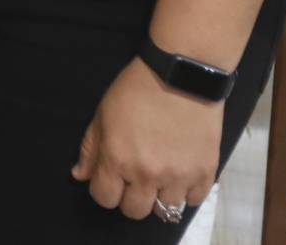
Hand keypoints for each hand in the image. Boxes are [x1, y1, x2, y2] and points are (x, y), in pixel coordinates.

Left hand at [72, 57, 223, 220]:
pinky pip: (193, 200)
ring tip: (161, 174)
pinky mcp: (205, 173)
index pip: (104, 198)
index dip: (105, 189)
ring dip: (160, 195)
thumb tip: (80, 175)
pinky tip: (181, 171)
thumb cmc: (136, 89)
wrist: (181, 75)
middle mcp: (147, 174)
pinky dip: (186, 191)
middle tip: (136, 177)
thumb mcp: (103, 113)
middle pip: (134, 211)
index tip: (112, 178)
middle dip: (131, 197)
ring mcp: (178, 176)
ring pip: (165, 211)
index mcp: (117, 159)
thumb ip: (90, 148)